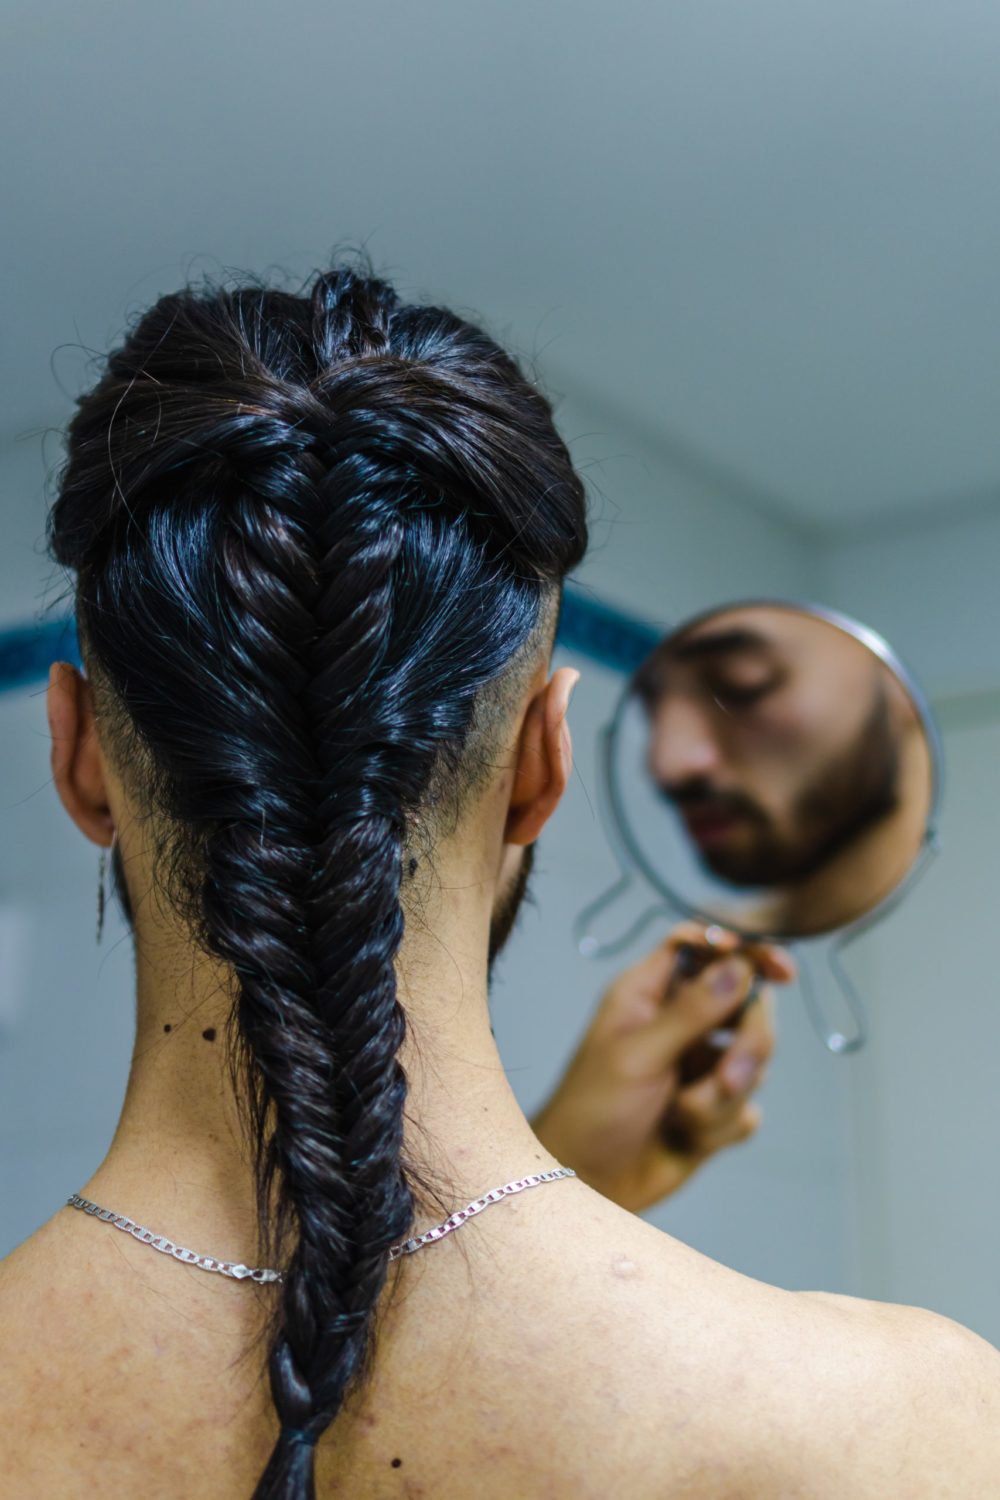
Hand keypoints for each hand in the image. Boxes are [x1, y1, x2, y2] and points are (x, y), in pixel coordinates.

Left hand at [530, 922, 795, 1212]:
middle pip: (745, 1003)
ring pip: (753, 1059)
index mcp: (649, 993)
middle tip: (727, 1080)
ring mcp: (699, 1067)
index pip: (703, 948)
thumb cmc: (592, 1110)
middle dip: (747, 1044)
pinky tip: (687, 1138)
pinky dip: (722, 1126)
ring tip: (684, 1115)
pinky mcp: (714, 1110)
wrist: (586, 1183)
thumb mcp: (638, 1055)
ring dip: (723, 1095)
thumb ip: (691, 1011)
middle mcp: (679, 1023)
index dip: (743, 949)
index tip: (780, 968)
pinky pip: (748, 1108)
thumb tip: (739, 965)